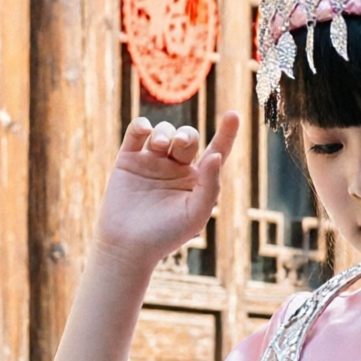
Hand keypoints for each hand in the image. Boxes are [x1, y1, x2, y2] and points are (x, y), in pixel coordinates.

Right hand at [94, 113, 239, 270]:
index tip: (233, 115)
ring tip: (159, 146)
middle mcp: (176, 168)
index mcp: (197, 180)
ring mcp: (152, 162)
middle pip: (188, 137)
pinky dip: (142, 126)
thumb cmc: (166, 235)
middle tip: (180, 144)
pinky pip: (137, 132)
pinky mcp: (128, 160)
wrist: (128, 246)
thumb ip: (210, 185)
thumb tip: (216, 156)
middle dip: (186, 135)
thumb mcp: (196, 214)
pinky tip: (146, 132)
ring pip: (164, 131)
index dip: (226, 133)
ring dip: (164, 132)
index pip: (216, 151)